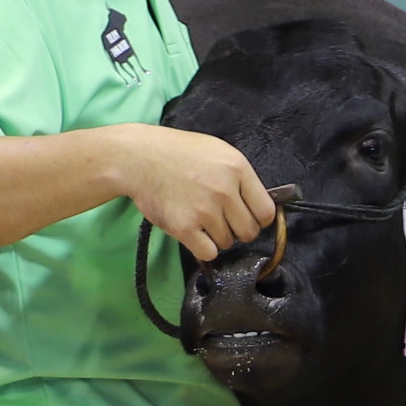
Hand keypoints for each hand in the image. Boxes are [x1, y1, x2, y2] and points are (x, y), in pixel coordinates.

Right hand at [114, 126, 276, 262]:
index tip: (248, 218)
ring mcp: (204, 210)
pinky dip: (202, 248)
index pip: (266, 211)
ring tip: (200, 220)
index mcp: (237, 168)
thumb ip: (240, 177)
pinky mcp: (184, 227)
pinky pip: (208, 253)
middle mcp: (224, 190)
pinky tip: (193, 233)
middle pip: (249, 231)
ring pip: (227, 243)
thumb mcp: (218, 152)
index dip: (259, 219)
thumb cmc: (178, 152)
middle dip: (238, 230)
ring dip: (217, 237)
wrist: (139, 158)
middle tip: (222, 221)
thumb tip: (258, 205)